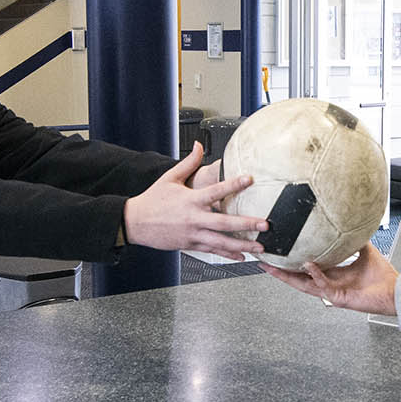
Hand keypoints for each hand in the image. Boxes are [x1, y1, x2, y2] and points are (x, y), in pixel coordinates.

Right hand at [124, 142, 266, 258]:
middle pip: (224, 222)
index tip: (250, 179)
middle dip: (246, 224)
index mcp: (190, 200)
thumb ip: (188, 163)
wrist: (135, 223)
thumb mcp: (169, 178)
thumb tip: (200, 146)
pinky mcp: (190, 245)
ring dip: (243, 244)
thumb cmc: (152, 200)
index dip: (234, 184)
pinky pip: (213, 250)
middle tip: (265, 224)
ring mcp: (193, 234)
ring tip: (260, 246)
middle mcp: (193, 218)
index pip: (216, 191)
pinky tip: (243, 255)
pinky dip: (228, 254)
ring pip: (221, 241)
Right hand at [262, 242, 398, 315]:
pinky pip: (323, 285)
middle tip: (265, 262)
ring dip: (288, 277)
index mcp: (333, 275)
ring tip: (274, 267)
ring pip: (304, 285)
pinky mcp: (338, 298)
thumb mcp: (366, 251)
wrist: (395, 291)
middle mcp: (330, 284)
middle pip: (299, 279)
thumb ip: (356, 239)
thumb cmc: (383, 278)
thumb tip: (351, 223)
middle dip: (281, 271)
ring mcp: (332, 292)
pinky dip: (315, 274)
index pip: (307, 270)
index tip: (280, 254)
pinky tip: (308, 264)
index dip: (292, 264)